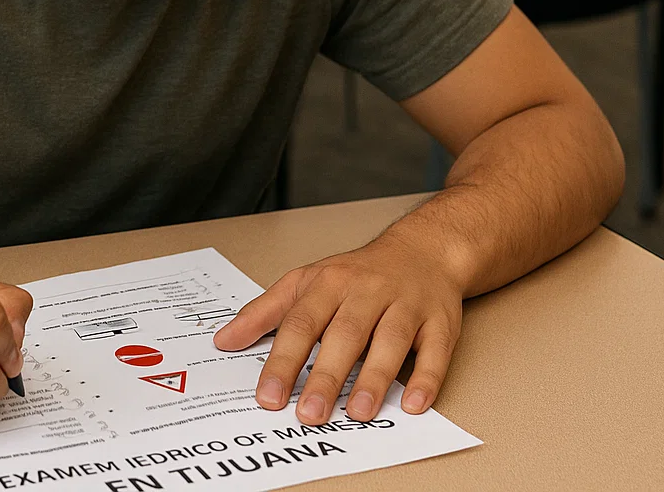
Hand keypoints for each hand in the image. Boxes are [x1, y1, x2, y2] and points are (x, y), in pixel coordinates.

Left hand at [212, 232, 462, 423]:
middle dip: (326, 375)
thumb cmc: (357, 273)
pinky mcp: (440, 322)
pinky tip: (413, 404)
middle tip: (309, 413)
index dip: (283, 361)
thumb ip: (264, 312)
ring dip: (374, 378)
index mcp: (329, 284)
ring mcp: (406, 305)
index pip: (301, 323)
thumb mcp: (305, 282)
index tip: (268, 396)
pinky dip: (426, 378)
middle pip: (345, 334)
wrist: (423, 250)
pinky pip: (435, 351)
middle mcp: (367, 292)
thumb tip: (223, 341)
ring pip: (391, 340)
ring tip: (356, 412)